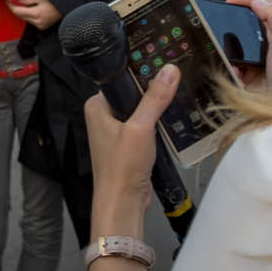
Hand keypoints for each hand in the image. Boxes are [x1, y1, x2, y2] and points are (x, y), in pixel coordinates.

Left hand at [7, 0, 62, 29]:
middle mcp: (37, 21)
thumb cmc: (54, 2)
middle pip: (20, 16)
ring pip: (24, 19)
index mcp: (36, 13)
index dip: (11, 6)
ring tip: (21, 5)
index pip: (18, 11)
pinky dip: (28, 16)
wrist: (64, 9)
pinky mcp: (41, 27)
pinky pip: (30, 21)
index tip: (7, 1)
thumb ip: (26, 1)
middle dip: (14, 9)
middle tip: (11, 2)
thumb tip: (16, 1)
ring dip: (21, 12)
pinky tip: (29, 10)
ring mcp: (39, 25)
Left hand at [83, 64, 176, 229]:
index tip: (164, 68)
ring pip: (142, 111)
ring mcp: (116, 131)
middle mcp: (104, 117)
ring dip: (157, 112)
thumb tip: (168, 71)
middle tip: (174, 88)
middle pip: (134, 94)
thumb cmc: (121, 168)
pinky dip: (158, 127)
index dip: (142, 75)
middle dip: (153, 95)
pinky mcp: (129, 145)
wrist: (123, 202)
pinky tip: (170, 125)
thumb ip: (155, 99)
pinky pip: (147, 127)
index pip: (121, 79)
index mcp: (97, 106)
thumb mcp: (141, 128)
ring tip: (174, 106)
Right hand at [228, 0, 271, 96]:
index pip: (261, 9)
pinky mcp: (246, 75)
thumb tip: (258, 0)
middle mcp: (267, 45)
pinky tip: (233, 68)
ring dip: (228, 48)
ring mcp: (255, 60)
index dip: (246, 2)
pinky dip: (228, 65)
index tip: (230, 1)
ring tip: (227, 49)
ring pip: (234, 45)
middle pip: (245, 25)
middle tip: (222, 23)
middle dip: (232, 25)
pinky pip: (230, 64)